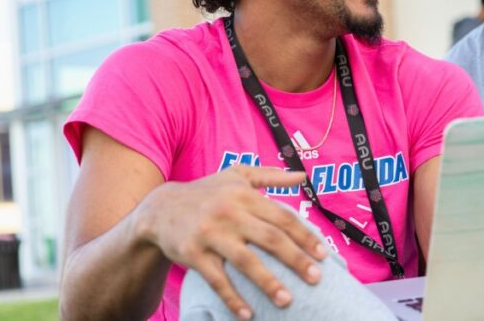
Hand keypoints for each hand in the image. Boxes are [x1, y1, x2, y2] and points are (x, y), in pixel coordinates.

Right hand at [134, 165, 326, 319]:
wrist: (159, 209)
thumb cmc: (207, 193)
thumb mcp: (236, 176)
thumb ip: (270, 176)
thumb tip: (302, 176)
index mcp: (245, 196)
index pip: (282, 217)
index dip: (305, 236)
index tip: (323, 255)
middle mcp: (229, 213)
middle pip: (270, 239)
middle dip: (295, 260)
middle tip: (316, 279)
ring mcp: (210, 234)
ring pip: (245, 261)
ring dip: (268, 283)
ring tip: (288, 301)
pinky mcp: (192, 254)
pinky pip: (217, 280)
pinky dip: (232, 298)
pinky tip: (248, 314)